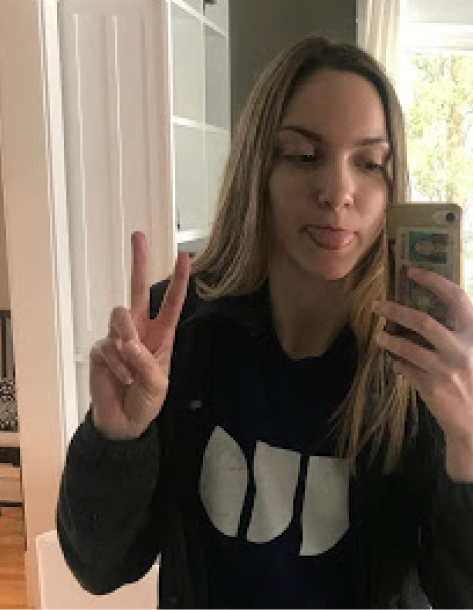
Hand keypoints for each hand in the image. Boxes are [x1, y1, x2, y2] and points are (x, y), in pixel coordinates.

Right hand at [89, 231, 190, 440]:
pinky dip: (117, 362)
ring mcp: (119, 338)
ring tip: (131, 356)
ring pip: (119, 314)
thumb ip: (147, 363)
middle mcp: (140, 330)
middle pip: (137, 289)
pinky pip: (107, 345)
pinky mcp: (102, 349)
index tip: (185, 256)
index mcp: (161, 334)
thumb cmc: (147, 400)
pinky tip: (123, 377)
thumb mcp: (158, 384)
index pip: (171, 302)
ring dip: (127, 334)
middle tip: (139, 236)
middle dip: (139, 262)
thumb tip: (129, 342)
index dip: (178, 280)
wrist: (125, 422)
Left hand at [373, 267, 472, 481]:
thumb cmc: (470, 380)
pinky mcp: (432, 387)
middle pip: (423, 321)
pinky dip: (396, 362)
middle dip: (395, 310)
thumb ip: (454, 330)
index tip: (411, 271)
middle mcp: (463, 350)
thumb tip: (417, 306)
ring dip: (388, 339)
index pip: (456, 297)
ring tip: (378, 335)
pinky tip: (395, 362)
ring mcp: (447, 370)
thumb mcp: (472, 351)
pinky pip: (405, 368)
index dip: (433, 281)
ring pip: (407, 347)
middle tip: (377, 305)